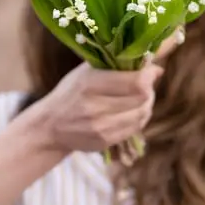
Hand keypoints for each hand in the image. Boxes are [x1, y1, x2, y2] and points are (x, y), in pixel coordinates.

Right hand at [31, 62, 163, 153]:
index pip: (136, 83)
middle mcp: (95, 107)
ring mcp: (101, 127)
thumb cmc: (71, 91)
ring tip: (138, 98)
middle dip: (149, 89)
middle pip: (143, 99)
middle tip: (144, 84)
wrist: (50, 126)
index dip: (149, 76)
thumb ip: (116, 63)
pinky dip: (139, 118)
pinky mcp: (105, 141)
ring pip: (142, 115)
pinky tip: (131, 111)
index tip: (150, 71)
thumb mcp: (87, 71)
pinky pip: (135, 128)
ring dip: (146, 104)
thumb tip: (154, 62)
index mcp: (90, 83)